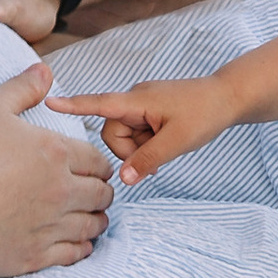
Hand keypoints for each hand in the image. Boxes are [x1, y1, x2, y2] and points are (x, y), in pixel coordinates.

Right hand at [0, 67, 115, 275]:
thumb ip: (22, 88)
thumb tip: (45, 71)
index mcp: (55, 153)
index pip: (98, 162)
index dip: (101, 165)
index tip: (98, 170)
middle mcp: (60, 190)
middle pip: (101, 195)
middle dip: (103, 193)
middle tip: (98, 194)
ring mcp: (47, 225)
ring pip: (91, 226)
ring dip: (96, 221)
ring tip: (93, 220)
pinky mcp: (32, 255)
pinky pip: (71, 255)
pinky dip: (80, 249)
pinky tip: (78, 246)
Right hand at [45, 74, 240, 183]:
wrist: (229, 98)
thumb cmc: (205, 114)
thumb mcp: (177, 142)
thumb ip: (147, 160)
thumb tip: (123, 179)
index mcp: (137, 100)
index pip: (98, 104)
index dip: (73, 105)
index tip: (48, 101)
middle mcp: (135, 100)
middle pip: (112, 131)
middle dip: (127, 150)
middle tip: (154, 159)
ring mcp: (143, 106)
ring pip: (125, 136)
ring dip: (140, 149)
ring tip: (165, 148)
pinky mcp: (151, 113)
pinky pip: (137, 133)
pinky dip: (147, 145)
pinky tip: (166, 145)